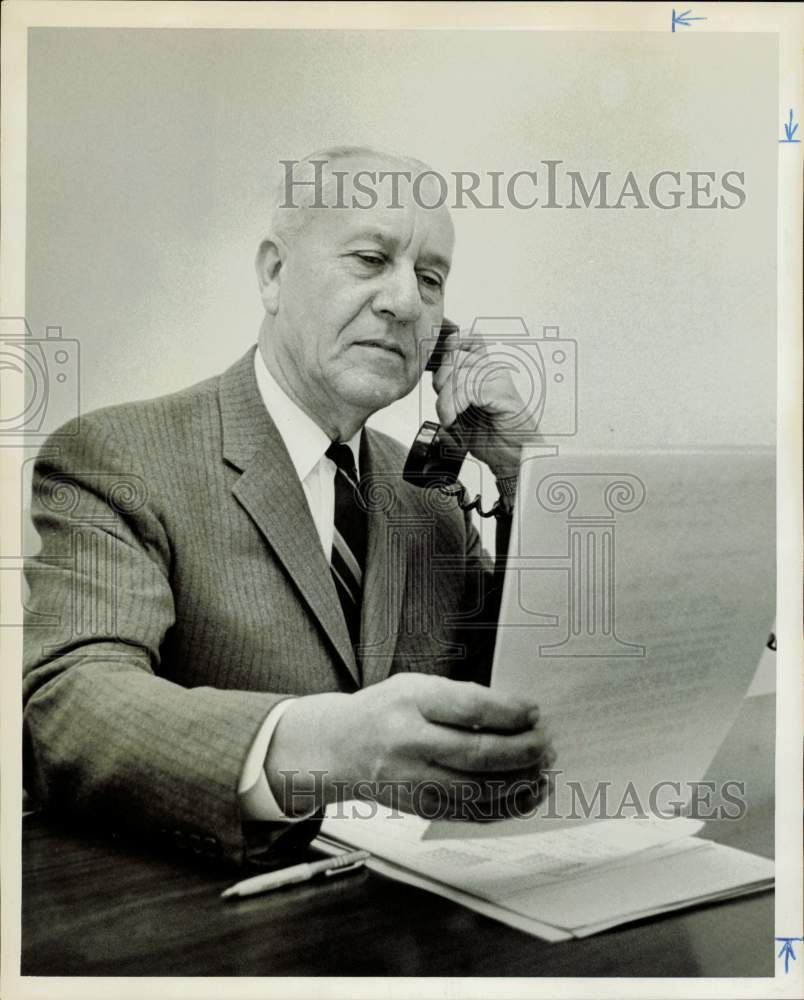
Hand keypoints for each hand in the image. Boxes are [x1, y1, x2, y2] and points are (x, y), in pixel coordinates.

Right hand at [264, 673, 554, 821]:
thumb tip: (516, 714)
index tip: (534, 712)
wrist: (339, 748)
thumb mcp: (414, 687)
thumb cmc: (385, 710)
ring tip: (544, 770)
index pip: (469, 709)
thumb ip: (459, 697)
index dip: (508, 712)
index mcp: (410, 702)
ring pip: (479, 790)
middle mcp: (409, 743)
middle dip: (522, 751)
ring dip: (520, 782)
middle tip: (547, 745)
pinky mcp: (421, 807)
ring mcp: (414, 780)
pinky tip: (527, 794)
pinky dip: (506, 806)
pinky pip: (472, 812)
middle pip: (477, 754)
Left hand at [431, 329, 539, 479]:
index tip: (441, 373)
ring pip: (458, 374)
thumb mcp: (458, 410)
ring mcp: (498, 378)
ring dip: (446, 400)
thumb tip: (431, 375)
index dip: (448, 347)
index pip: (464, 337)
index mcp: (482, 368)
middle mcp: (491, 368)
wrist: (511, 455)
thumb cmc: (490, 434)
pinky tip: (455, 420)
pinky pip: (467, 389)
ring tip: (450, 418)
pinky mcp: (501, 392)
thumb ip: (447, 390)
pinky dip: (454, 407)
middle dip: (440, 382)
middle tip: (445, 405)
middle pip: (454, 355)